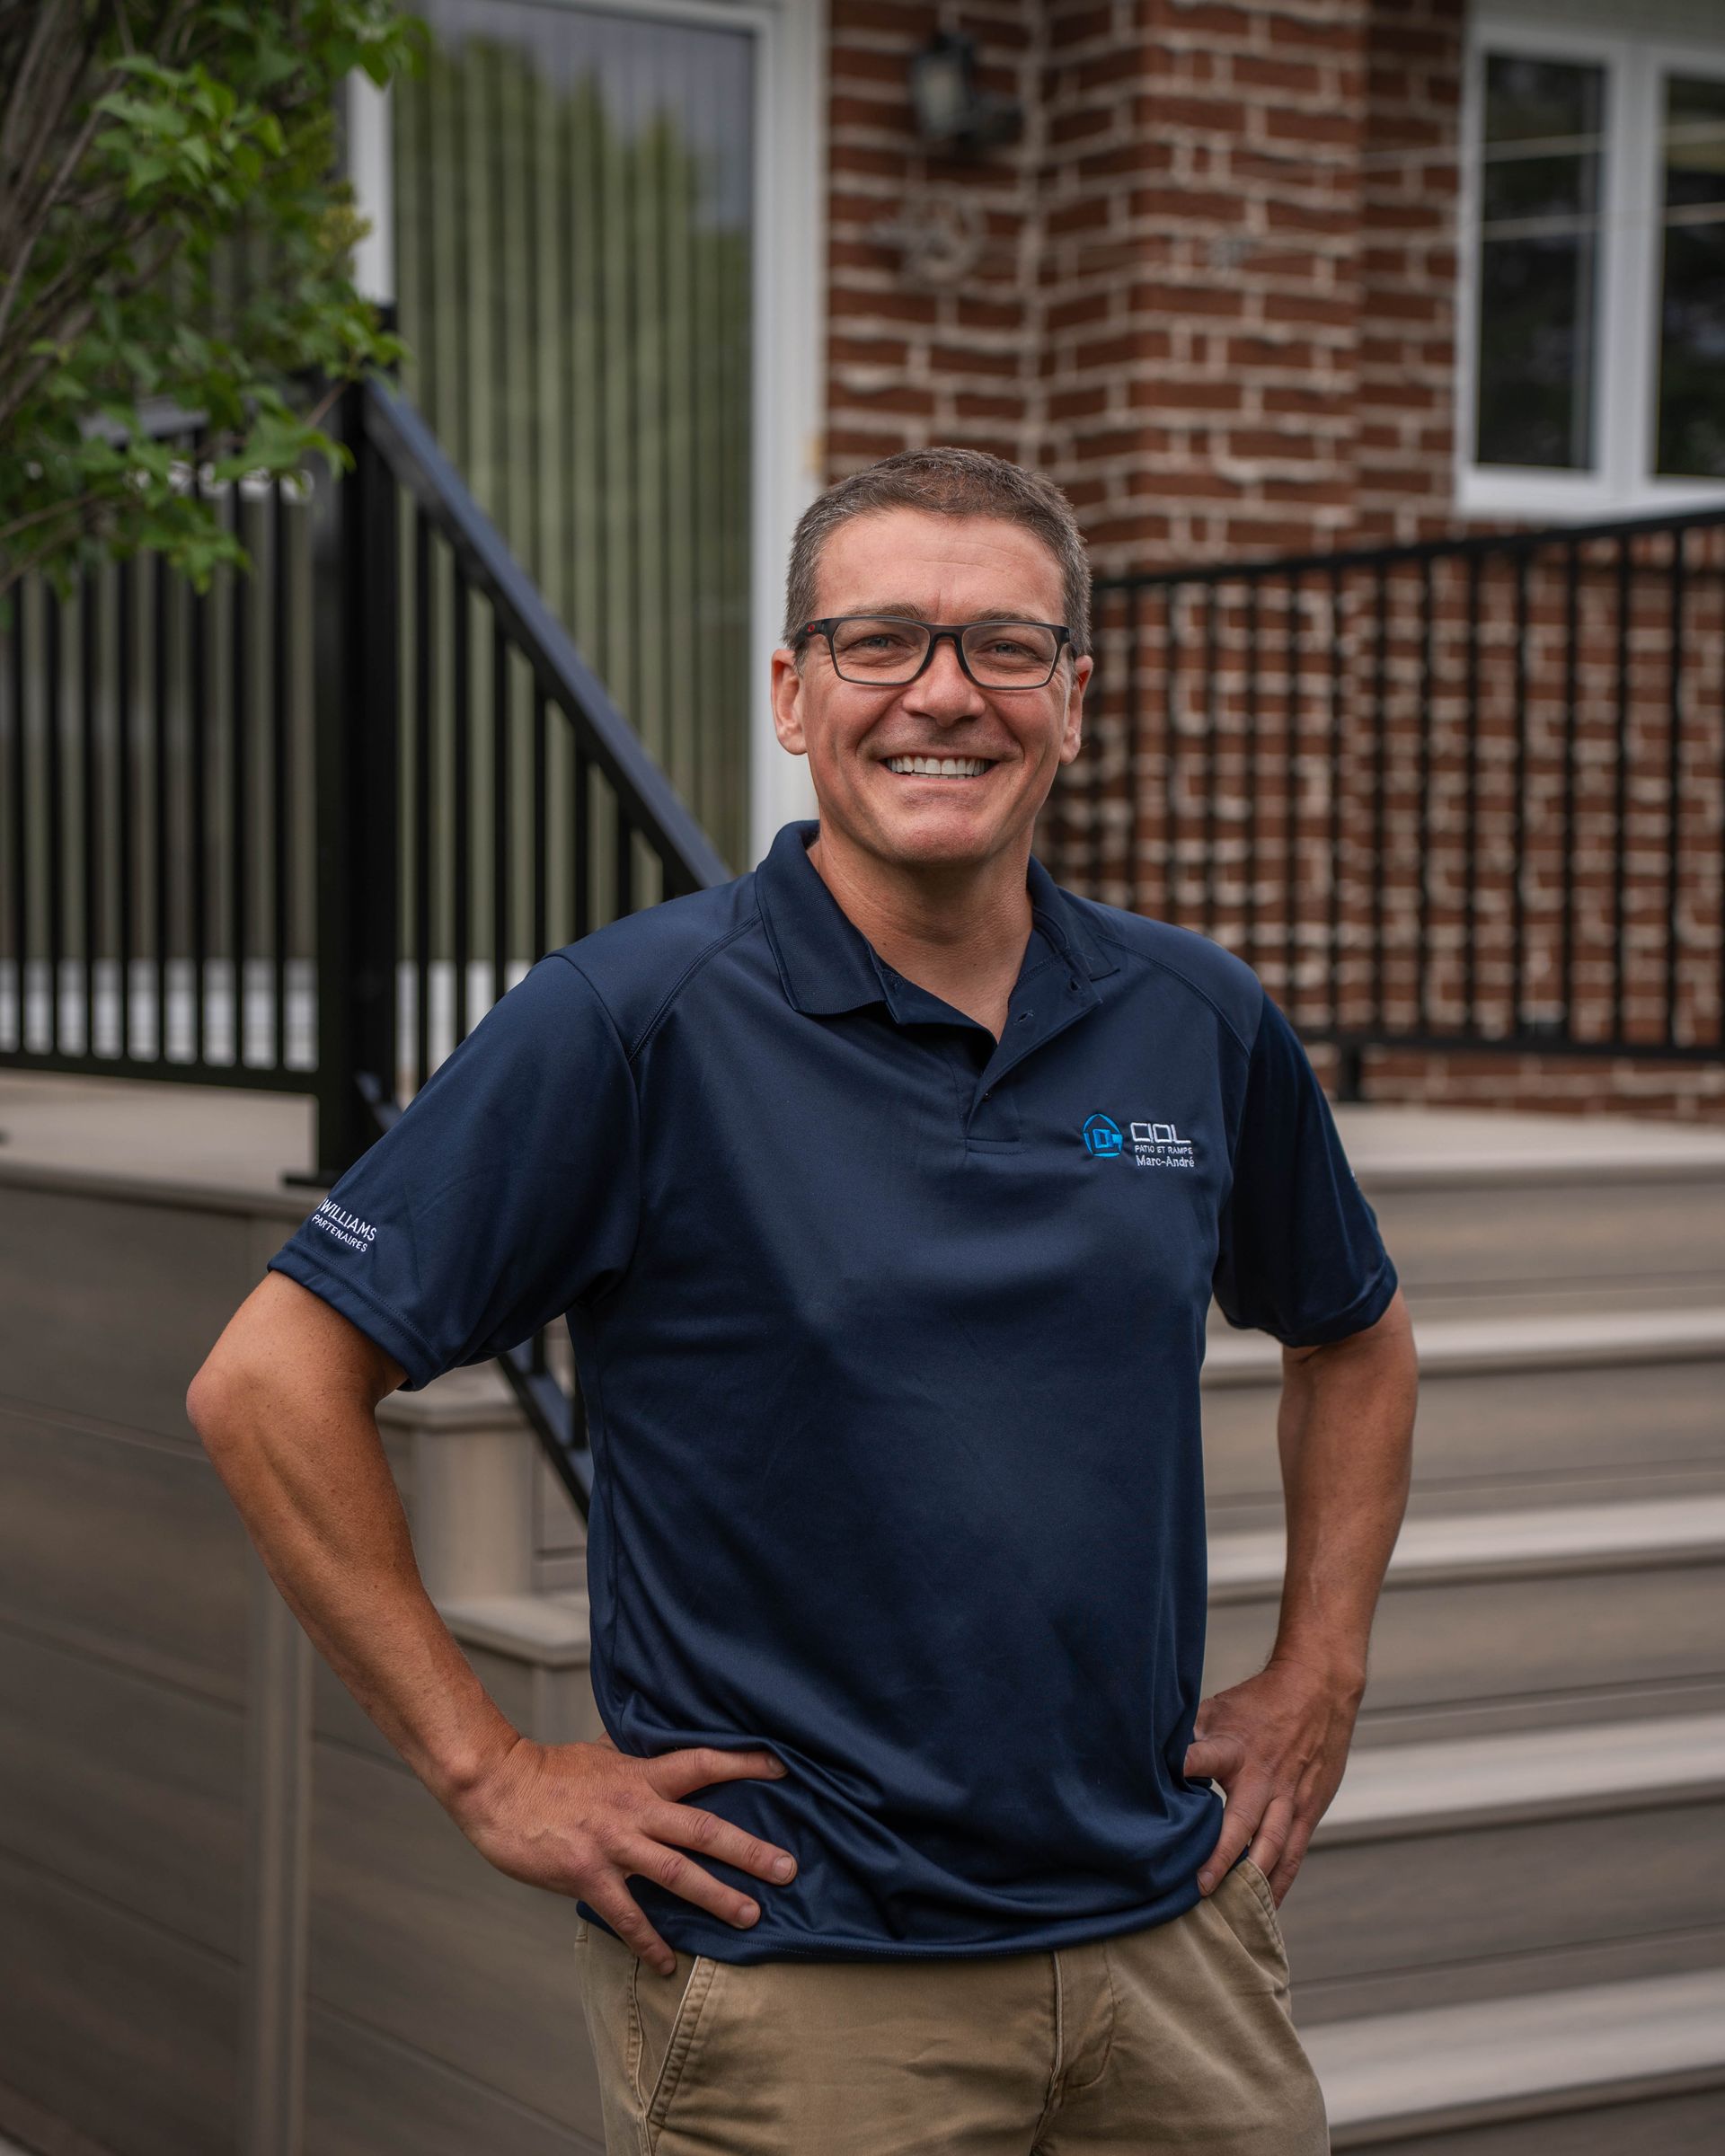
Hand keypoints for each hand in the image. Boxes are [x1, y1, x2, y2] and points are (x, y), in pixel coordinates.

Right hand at [449, 1731, 797, 1974]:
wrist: (498, 1787)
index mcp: (641, 1776)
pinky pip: (626, 1915)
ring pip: (677, 1873)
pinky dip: (649, 1942)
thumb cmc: (547, 1771)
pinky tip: (667, 1963)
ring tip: (751, 1916)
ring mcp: (614, 1843)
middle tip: (788, 1869)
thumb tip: (642, 1741)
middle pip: (705, 1828)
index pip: (703, 1763)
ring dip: (717, 1896)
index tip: (783, 1770)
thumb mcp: (598, 1754)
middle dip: (750, 1850)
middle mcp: (636, 1809)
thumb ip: (628, 1756)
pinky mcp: (586, 1874)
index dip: (744, 1765)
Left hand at [1182, 1657, 1361, 1905]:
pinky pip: (1294, 1852)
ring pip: (1272, 1845)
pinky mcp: (1308, 1809)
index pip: (1203, 1758)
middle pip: (1242, 1821)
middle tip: (1200, 1887)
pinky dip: (1280, 1881)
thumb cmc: (1260, 1702)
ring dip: (1252, 1879)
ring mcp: (1289, 1796)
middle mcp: (1264, 1776)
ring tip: (1232, 1910)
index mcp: (1235, 1747)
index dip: (1184, 1771)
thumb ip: (1190, 1734)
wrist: (1319, 1690)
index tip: (1163, 1789)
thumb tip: (1151, 1751)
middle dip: (1221, 1855)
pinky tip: (1267, 1906)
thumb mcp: (1220, 1707)